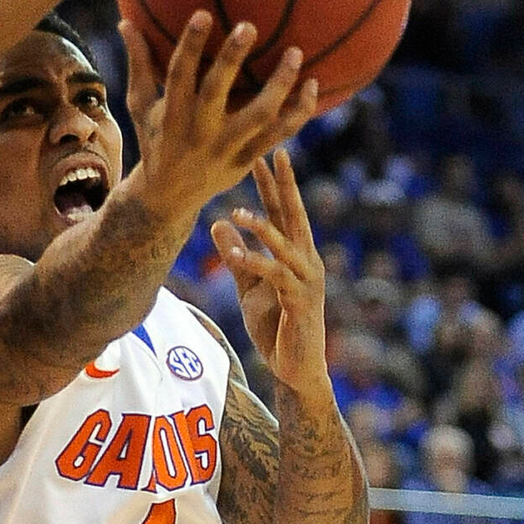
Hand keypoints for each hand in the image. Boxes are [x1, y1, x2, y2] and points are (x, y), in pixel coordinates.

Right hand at [122, 12, 318, 227]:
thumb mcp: (141, 105)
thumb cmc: (155, 139)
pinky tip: (312, 85)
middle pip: (216, 92)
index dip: (190, 46)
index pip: (179, 75)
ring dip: (279, 85)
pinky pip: (279, 134)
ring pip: (258, 115)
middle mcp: (199, 131)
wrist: (168, 196)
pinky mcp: (246, 159)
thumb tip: (126, 22)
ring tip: (296, 53)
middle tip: (249, 26)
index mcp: (172, 113)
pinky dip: (298, 112)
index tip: (202, 14)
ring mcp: (226, 147)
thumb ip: (139, 64)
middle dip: (231, 59)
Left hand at [211, 149, 329, 398]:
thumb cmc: (276, 327)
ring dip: (261, 227)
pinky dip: (255, 264)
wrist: (296, 369)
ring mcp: (307, 281)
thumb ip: (236, 257)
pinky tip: (236, 255)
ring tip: (237, 212)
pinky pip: (276, 276)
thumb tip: (216, 222)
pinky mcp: (300, 302)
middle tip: (271, 154)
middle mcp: (307, 261)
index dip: (273, 185)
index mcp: (297, 255)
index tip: (263, 155)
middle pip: (293, 216)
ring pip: (284, 244)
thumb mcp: (249, 287)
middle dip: (281, 186)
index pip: (284, 213)